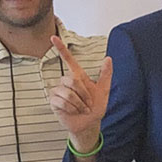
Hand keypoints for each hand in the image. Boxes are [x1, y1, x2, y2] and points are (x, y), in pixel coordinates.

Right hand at [48, 36, 111, 151]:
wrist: (90, 123)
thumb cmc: (96, 107)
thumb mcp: (104, 91)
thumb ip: (106, 75)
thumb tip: (108, 58)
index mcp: (78, 76)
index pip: (68, 60)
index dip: (61, 49)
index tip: (53, 37)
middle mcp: (66, 82)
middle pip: (72, 80)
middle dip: (84, 94)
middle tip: (89, 104)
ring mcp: (58, 91)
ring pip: (67, 93)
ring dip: (79, 103)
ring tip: (82, 109)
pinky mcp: (53, 102)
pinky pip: (61, 102)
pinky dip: (72, 109)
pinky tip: (74, 112)